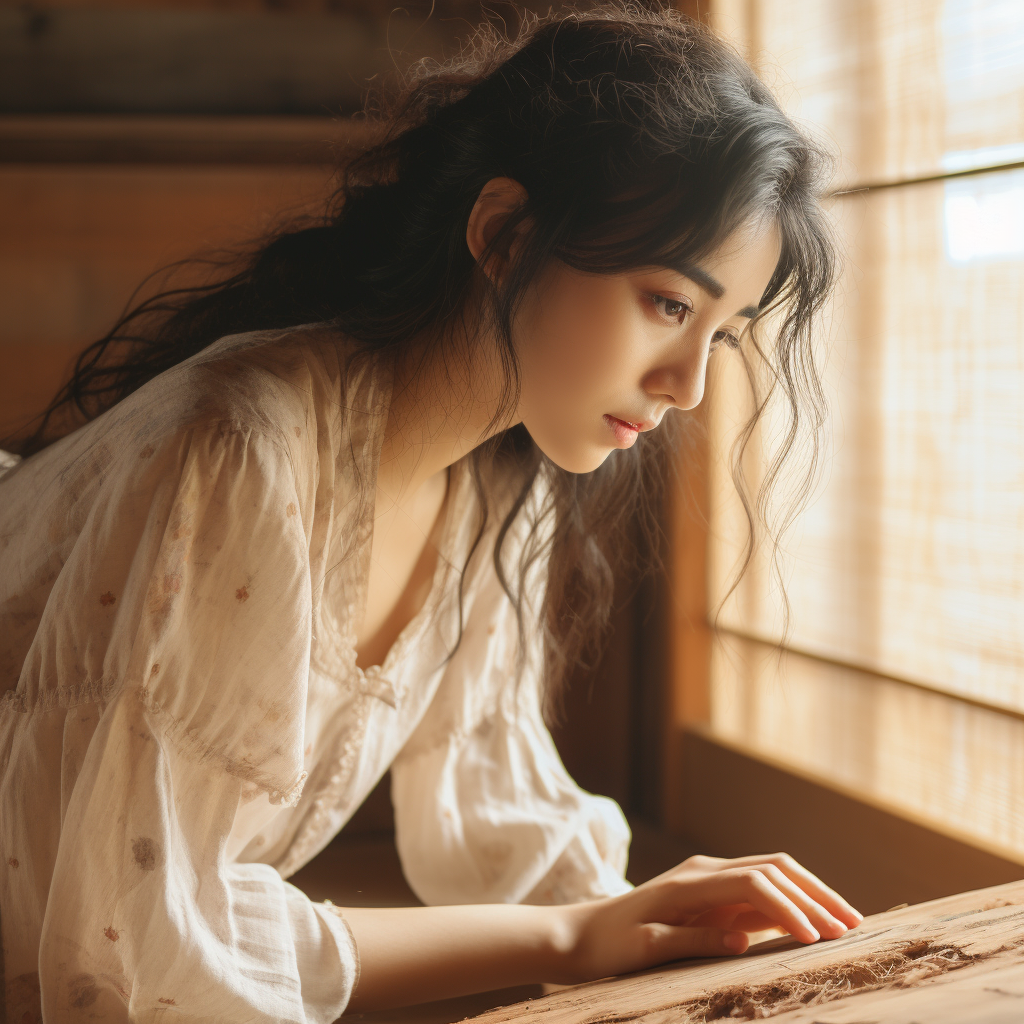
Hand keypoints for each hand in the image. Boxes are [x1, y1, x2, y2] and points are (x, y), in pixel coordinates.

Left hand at [555, 851, 862, 983]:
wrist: (581, 934)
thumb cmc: (610, 944)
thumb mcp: (646, 948)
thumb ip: (693, 941)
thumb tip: (743, 941)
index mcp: (690, 880)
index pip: (754, 882)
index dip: (790, 907)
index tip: (816, 938)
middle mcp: (705, 871)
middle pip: (774, 868)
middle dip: (814, 892)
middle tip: (852, 923)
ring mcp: (711, 880)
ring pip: (773, 875)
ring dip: (809, 894)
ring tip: (846, 921)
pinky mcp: (714, 896)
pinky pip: (761, 894)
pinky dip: (792, 905)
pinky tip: (815, 923)